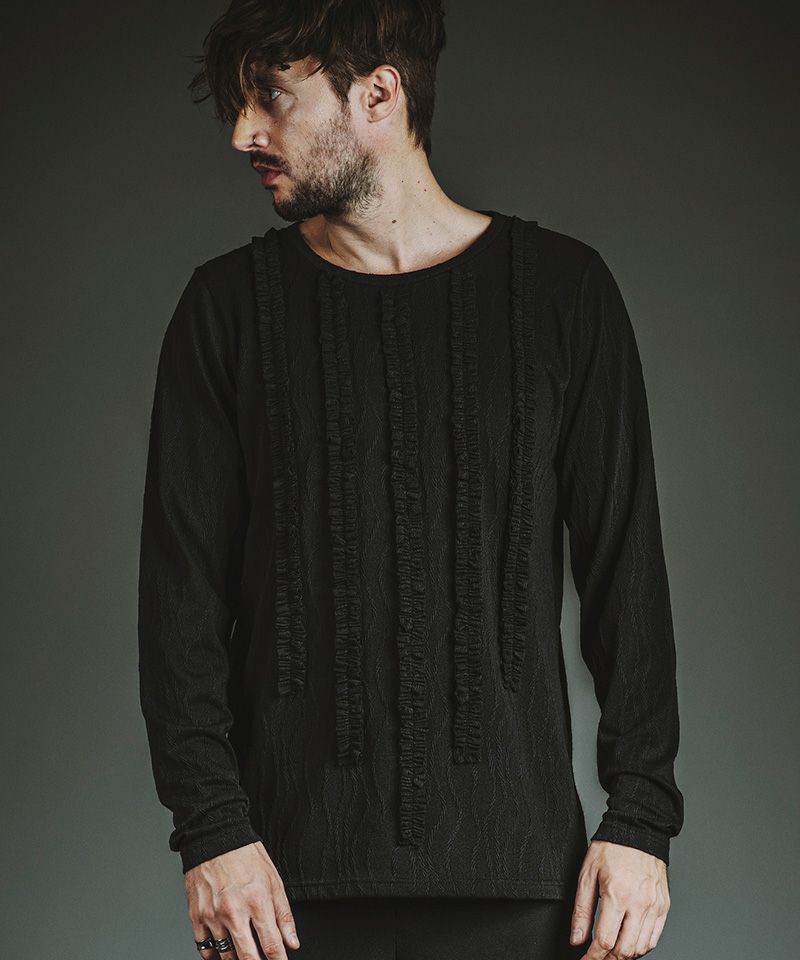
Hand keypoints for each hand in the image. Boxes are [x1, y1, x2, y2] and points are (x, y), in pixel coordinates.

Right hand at [185, 841, 300, 959]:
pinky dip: (214, 955)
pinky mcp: (197, 916)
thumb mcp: (274, 880)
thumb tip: (292, 942)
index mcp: (257, 902)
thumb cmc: (245, 855)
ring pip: (226, 956)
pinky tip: (223, 952)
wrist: (215, 838)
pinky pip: (204, 949)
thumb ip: (283, 914)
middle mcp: (234, 912)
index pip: (272, 946)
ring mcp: (213, 916)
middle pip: (248, 958)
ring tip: (245, 955)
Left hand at [569, 839, 670, 958]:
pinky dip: (641, 947)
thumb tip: (577, 938)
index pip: (606, 941)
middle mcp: (640, 904)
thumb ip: (582, 910)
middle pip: (625, 950)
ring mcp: (654, 906)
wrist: (638, 830)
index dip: (593, 956)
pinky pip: (654, 938)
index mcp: (618, 895)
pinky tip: (629, 943)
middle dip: (608, 959)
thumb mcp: (588, 874)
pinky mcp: (664, 906)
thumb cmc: (612, 848)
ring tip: (611, 952)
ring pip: (641, 948)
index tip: (585, 959)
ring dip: (624, 955)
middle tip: (597, 957)